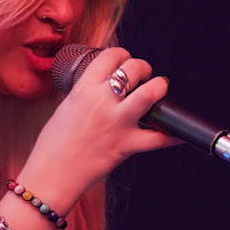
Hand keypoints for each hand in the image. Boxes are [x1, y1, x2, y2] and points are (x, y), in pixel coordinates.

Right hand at [23, 46, 172, 211]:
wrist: (51, 175)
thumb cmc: (52, 146)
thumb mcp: (65, 108)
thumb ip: (85, 95)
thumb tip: (102, 89)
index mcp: (83, 90)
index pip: (110, 57)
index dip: (121, 54)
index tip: (123, 60)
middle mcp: (102, 102)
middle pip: (132, 69)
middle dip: (142, 67)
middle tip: (143, 74)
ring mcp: (117, 123)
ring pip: (149, 94)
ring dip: (159, 87)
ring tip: (159, 88)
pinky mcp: (126, 145)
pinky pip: (157, 139)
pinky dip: (172, 136)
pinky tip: (177, 133)